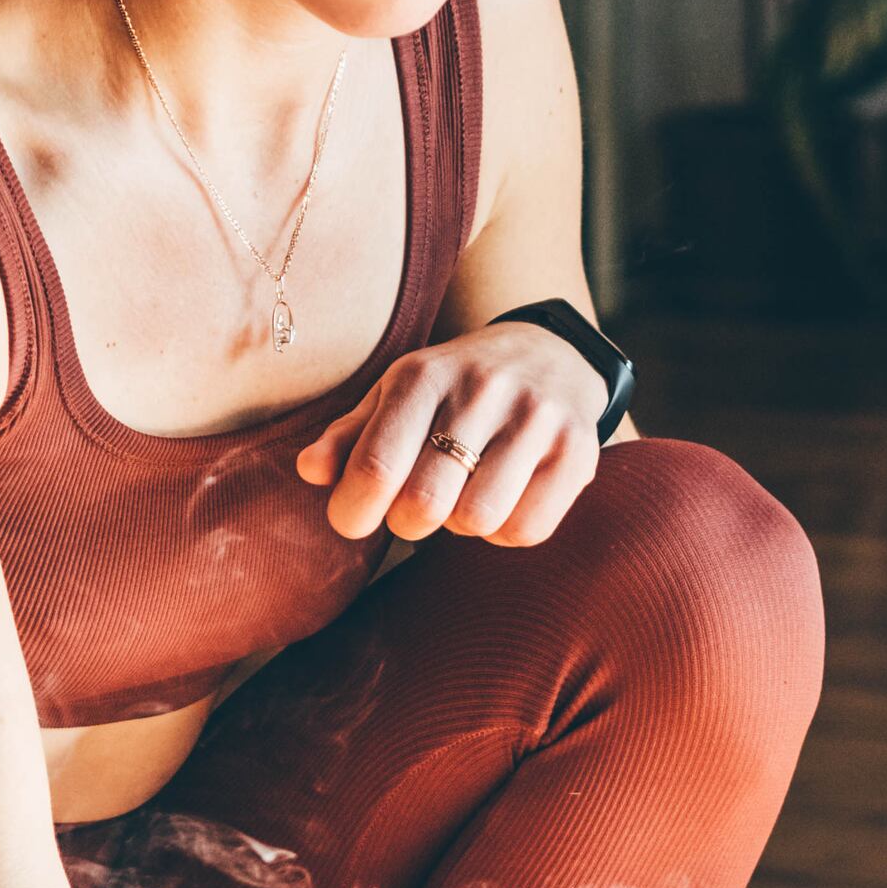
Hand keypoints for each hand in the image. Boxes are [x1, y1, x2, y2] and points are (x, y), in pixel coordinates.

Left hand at [296, 319, 609, 544]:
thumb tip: (309, 471)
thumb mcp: (394, 397)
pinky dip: (505, 532)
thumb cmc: (453, 391)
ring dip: (460, 527)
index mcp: (423, 375)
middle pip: (424, 504)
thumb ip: (347, 437)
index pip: (377, 466)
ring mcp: (535, 418)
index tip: (354, 519)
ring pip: (478, 521)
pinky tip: (504, 502)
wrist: (549, 355)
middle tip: (414, 510)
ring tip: (464, 496)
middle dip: (407, 524)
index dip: (354, 511)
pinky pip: (526, 530)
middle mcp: (482, 390)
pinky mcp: (577, 449)